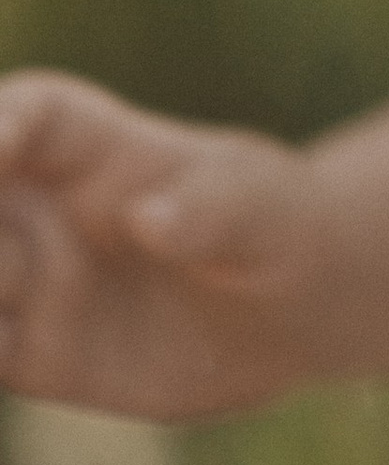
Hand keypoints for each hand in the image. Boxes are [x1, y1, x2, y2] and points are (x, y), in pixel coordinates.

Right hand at [0, 73, 326, 420]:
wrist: (283, 309)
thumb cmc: (274, 226)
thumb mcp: (264, 211)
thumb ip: (214, 211)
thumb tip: (153, 218)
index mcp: (101, 146)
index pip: (36, 113)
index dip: (3, 120)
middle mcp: (46, 206)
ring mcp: (31, 278)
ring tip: (2, 297)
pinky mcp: (31, 351)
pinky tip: (0, 348)